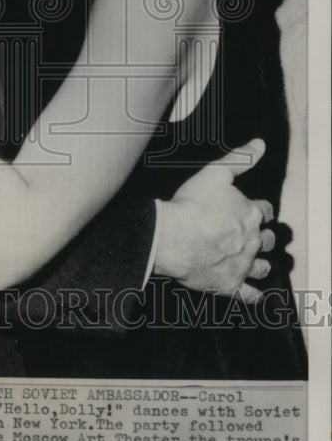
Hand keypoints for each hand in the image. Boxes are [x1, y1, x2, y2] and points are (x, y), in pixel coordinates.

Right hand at [153, 139, 274, 302]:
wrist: (172, 237)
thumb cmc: (191, 204)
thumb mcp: (216, 172)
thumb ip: (240, 158)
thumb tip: (260, 144)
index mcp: (250, 214)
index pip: (265, 211)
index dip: (260, 210)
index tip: (255, 210)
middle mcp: (252, 241)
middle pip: (267, 240)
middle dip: (263, 237)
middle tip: (255, 236)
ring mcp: (242, 265)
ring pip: (263, 267)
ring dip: (262, 263)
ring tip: (257, 262)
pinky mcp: (230, 285)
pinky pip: (250, 295)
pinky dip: (255, 296)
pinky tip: (257, 295)